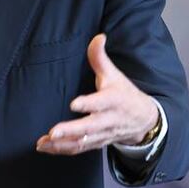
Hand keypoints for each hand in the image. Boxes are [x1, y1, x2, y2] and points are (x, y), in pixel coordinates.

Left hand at [36, 34, 159, 155]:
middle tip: (54, 132)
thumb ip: (100, 57)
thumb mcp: (114, 74)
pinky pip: (79, 149)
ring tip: (44, 141)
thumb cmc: (124, 94)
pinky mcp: (96, 143)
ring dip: (62, 144)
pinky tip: (46, 147)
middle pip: (91, 127)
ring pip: (83, 142)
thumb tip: (98, 37)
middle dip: (72, 131)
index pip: (102, 102)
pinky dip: (62, 150)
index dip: (89, 104)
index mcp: (113, 100)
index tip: (74, 104)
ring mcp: (102, 134)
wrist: (143, 120)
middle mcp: (108, 120)